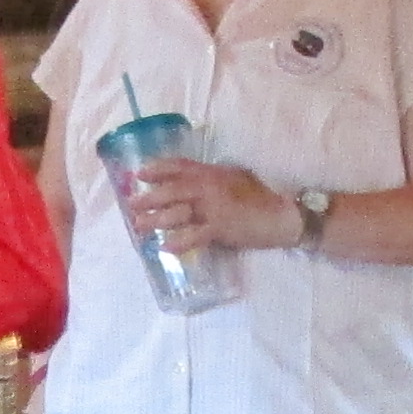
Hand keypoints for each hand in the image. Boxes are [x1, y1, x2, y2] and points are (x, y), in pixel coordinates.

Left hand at [119, 152, 306, 255]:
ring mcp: (214, 208)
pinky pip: (194, 235)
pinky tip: (165, 246)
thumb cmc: (260, 196)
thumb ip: (214, 176)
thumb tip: (193, 180)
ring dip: (156, 219)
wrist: (281, 215)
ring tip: (139, 226)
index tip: (140, 174)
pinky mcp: (220, 228)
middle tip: (131, 205)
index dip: (158, 169)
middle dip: (150, 197)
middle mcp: (210, 187)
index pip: (180, 166)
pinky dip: (179, 241)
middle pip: (173, 190)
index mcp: (212, 172)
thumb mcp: (236, 176)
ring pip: (178, 213)